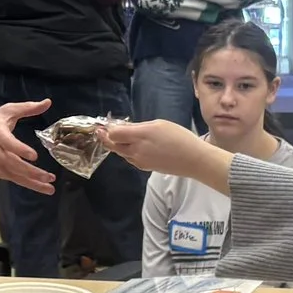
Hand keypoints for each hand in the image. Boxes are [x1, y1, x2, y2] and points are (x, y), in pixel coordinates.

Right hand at [0, 100, 56, 194]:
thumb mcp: (8, 110)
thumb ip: (28, 108)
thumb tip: (47, 102)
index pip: (8, 143)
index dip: (20, 150)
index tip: (34, 156)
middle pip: (13, 164)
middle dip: (31, 172)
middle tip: (49, 177)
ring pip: (14, 175)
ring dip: (32, 183)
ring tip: (49, 187)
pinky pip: (12, 179)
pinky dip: (26, 184)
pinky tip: (39, 186)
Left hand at [100, 118, 230, 192]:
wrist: (193, 160)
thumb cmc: (179, 137)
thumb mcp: (159, 125)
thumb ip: (139, 126)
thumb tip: (123, 127)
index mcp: (140, 136)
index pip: (114, 134)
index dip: (106, 129)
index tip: (102, 125)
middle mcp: (136, 150)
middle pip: (113, 145)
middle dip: (105, 138)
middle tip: (99, 131)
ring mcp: (139, 161)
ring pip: (121, 152)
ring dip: (116, 145)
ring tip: (115, 136)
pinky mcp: (144, 167)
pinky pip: (129, 158)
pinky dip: (126, 151)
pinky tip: (130, 145)